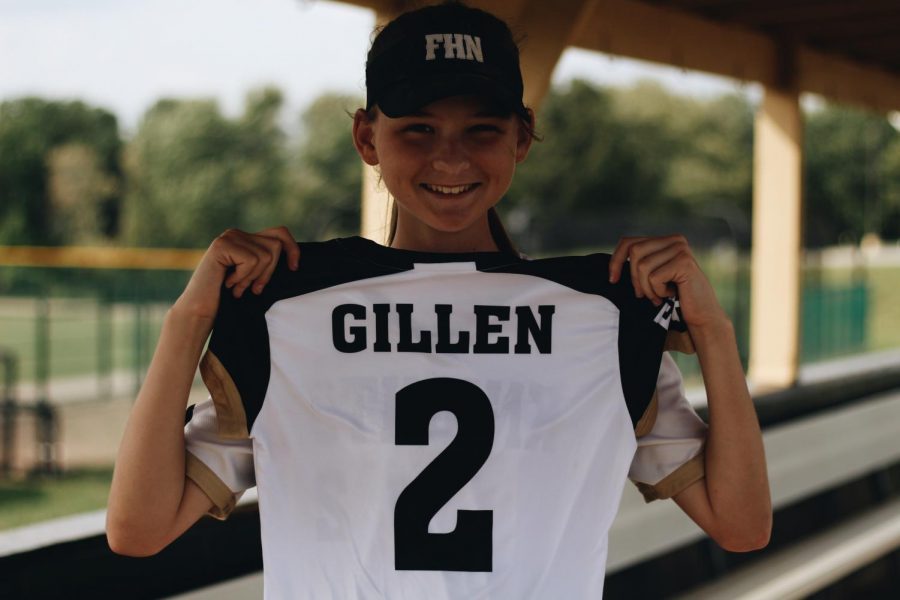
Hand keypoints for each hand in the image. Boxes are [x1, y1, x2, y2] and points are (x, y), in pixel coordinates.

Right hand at [173, 226, 299, 319]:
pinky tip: (228, 283)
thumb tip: (295, 259)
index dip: (292, 248)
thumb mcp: (255, 277)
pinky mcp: (222, 245)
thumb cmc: (228, 298)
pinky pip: (251, 261)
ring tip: (237, 287)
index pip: (280, 233)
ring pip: (266, 255)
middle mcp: (236, 234)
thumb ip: (268, 263)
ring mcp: (228, 237)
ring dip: (253, 278)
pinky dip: (243, 277)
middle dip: (268, 272)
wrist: (201, 310)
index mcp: (246, 239)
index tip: (294, 268)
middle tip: (252, 288)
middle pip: (276, 245)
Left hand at [608, 235, 727, 329]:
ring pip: (642, 267)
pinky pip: (654, 277)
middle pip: (634, 252)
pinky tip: (671, 294)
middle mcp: (675, 240)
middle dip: (634, 278)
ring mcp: (680, 249)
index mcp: (666, 240)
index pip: (629, 242)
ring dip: (647, 288)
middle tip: (643, 295)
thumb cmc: (676, 297)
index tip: (612, 280)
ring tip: (659, 296)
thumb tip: (612, 264)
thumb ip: (640, 263)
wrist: (702, 315)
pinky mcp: (684, 262)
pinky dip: (658, 291)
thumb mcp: (654, 275)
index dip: (616, 260)